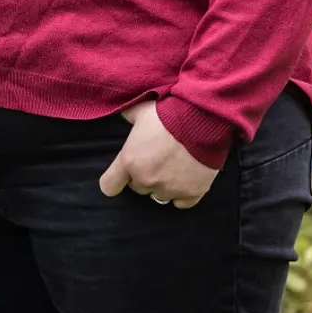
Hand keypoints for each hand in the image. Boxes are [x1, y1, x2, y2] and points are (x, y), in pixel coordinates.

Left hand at [99, 100, 218, 208]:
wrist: (202, 120)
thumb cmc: (168, 113)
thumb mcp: (140, 109)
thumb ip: (127, 114)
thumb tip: (120, 109)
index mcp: (130, 161)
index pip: (109, 186)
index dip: (114, 181)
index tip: (119, 177)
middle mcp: (147, 179)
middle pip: (137, 188)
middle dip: (143, 177)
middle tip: (155, 161)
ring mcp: (169, 188)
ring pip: (159, 197)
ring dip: (162, 186)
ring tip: (172, 169)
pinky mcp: (192, 193)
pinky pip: (181, 203)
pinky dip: (182, 195)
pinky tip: (185, 181)